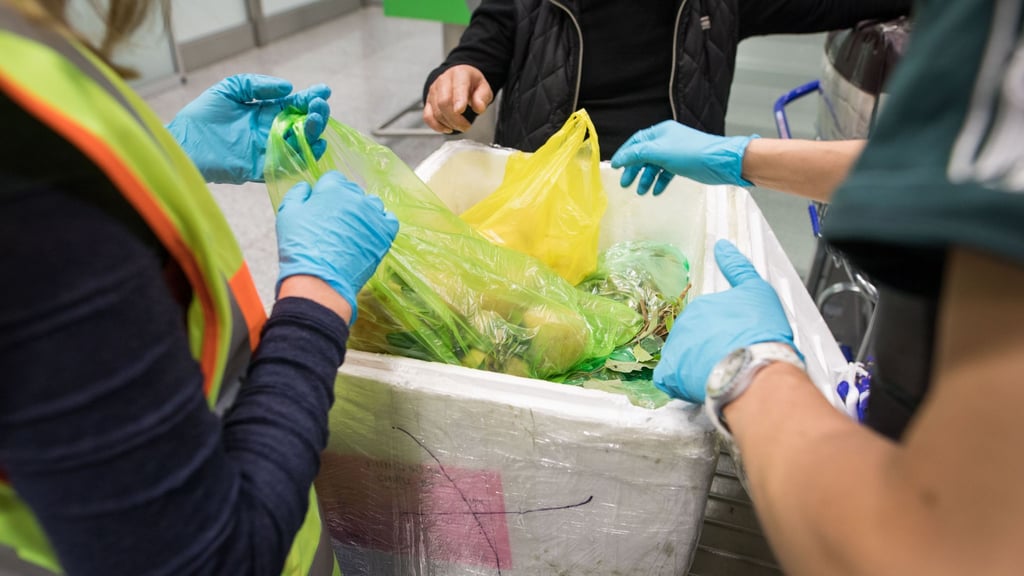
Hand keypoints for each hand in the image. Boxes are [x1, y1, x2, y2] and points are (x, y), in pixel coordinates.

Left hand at [168, 74, 330, 183]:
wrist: (182, 144)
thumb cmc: (201, 117)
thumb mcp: (229, 89)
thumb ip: (257, 85)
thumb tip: (288, 88)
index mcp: (264, 112)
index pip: (294, 105)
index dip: (310, 97)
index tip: (324, 90)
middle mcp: (270, 132)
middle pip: (302, 124)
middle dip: (315, 114)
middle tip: (320, 105)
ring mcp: (268, 151)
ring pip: (300, 144)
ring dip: (314, 133)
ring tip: (317, 119)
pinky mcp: (262, 168)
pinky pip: (288, 165)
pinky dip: (305, 157)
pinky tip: (316, 146)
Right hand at [276, 171, 398, 322]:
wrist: (320, 279)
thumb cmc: (301, 248)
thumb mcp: (287, 215)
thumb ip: (297, 195)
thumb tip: (306, 187)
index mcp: (332, 189)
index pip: (334, 179)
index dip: (326, 192)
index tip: (323, 206)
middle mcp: (356, 198)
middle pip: (353, 192)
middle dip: (344, 203)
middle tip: (335, 223)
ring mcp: (373, 215)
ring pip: (372, 204)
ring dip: (364, 212)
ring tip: (353, 231)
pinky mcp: (385, 233)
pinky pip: (389, 220)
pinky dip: (381, 224)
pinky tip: (370, 234)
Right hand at [423, 65, 492, 133]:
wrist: (460, 79)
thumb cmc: (472, 84)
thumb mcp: (483, 87)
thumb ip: (483, 97)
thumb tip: (479, 108)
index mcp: (460, 74)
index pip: (457, 87)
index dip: (458, 100)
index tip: (460, 110)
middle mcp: (444, 80)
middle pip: (443, 102)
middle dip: (455, 119)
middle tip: (466, 126)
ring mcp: (434, 90)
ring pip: (436, 111)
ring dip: (449, 124)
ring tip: (460, 126)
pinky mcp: (428, 101)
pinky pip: (428, 116)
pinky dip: (437, 126)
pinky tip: (447, 128)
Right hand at [610, 121, 757, 194]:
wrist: (720, 162)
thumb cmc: (691, 153)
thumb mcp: (659, 152)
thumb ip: (637, 155)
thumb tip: (619, 159)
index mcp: (660, 133)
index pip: (636, 142)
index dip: (624, 154)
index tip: (614, 168)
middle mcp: (667, 140)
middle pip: (643, 155)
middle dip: (633, 170)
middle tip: (625, 184)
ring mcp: (675, 153)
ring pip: (654, 165)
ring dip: (646, 178)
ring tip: (640, 192)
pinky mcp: (684, 164)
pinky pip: (666, 172)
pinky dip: (659, 181)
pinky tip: (656, 191)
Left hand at [653, 240, 798, 402]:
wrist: (754, 367)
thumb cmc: (760, 333)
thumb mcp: (757, 290)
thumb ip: (738, 267)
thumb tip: (722, 246)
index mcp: (702, 306)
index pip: (706, 319)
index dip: (723, 332)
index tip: (735, 342)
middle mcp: (684, 324)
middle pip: (694, 338)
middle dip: (710, 349)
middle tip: (731, 359)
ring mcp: (675, 348)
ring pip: (682, 358)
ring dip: (697, 366)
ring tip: (721, 373)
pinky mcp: (671, 373)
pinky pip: (667, 379)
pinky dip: (680, 383)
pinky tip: (698, 384)